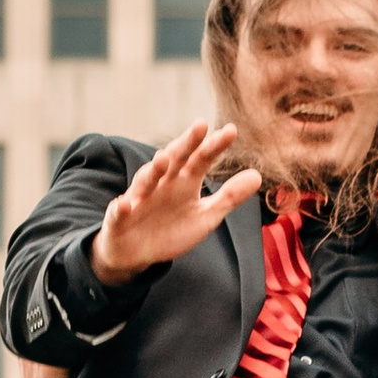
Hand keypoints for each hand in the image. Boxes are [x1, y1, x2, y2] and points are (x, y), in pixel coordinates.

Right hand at [93, 121, 264, 285]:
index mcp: (184, 181)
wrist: (136, 252)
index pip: (201, 159)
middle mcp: (162, 183)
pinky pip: (119, 212)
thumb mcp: (206, 215)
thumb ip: (229, 197)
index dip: (214, 147)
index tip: (231, 130)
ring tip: (163, 159)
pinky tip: (124, 205)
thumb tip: (258, 175)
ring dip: (153, 170)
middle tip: (200, 126)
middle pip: (174, 160)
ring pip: (146, 181)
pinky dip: (121, 208)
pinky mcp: (120, 218)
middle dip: (185, 144)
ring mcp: (140, 199)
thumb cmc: (172, 228)